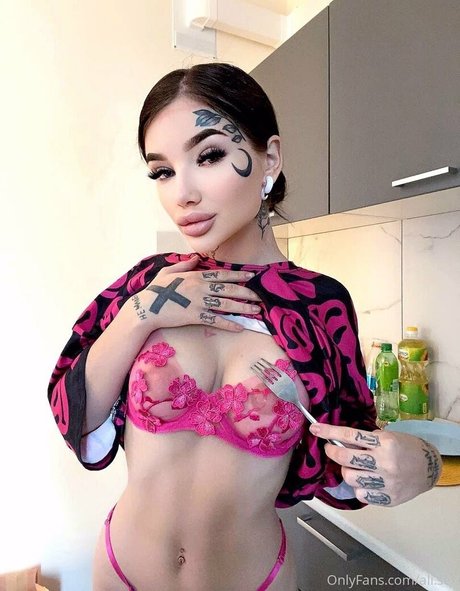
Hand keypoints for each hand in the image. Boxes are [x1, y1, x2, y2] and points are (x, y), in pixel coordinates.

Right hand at [127, 255, 261, 331]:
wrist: (146, 308)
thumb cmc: (155, 290)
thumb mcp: (168, 272)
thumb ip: (183, 265)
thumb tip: (194, 259)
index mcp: (195, 276)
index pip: (221, 274)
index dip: (238, 275)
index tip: (250, 276)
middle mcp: (201, 288)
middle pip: (229, 288)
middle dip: (246, 291)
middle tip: (259, 295)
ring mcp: (199, 302)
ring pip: (226, 304)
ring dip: (243, 307)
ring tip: (256, 309)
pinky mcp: (195, 316)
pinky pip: (216, 320)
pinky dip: (229, 324)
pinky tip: (240, 327)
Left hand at [309, 423, 442, 506]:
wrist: (429, 468)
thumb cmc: (406, 448)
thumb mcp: (387, 436)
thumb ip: (365, 441)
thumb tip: (339, 441)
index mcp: (385, 443)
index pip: (350, 436)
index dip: (329, 432)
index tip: (315, 428)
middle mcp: (385, 463)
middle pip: (345, 459)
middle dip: (332, 452)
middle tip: (330, 449)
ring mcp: (387, 482)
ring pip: (350, 478)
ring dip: (347, 471)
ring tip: (354, 467)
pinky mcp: (388, 499)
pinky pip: (362, 494)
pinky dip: (360, 487)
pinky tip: (366, 481)